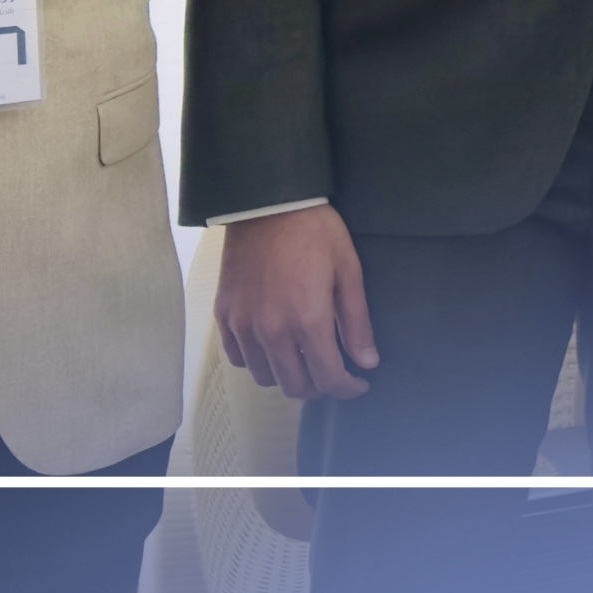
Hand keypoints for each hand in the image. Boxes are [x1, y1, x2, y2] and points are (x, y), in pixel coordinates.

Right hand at [215, 204, 376, 401]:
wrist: (267, 204)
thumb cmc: (315, 232)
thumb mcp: (348, 271)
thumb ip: (357, 322)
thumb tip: (367, 362)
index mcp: (307, 321)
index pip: (328, 378)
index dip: (347, 388)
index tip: (358, 384)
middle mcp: (271, 331)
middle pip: (295, 386)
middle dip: (320, 386)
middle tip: (334, 371)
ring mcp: (243, 326)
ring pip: (266, 377)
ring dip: (288, 376)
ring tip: (304, 358)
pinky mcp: (224, 316)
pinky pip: (239, 358)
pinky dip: (258, 360)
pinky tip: (273, 345)